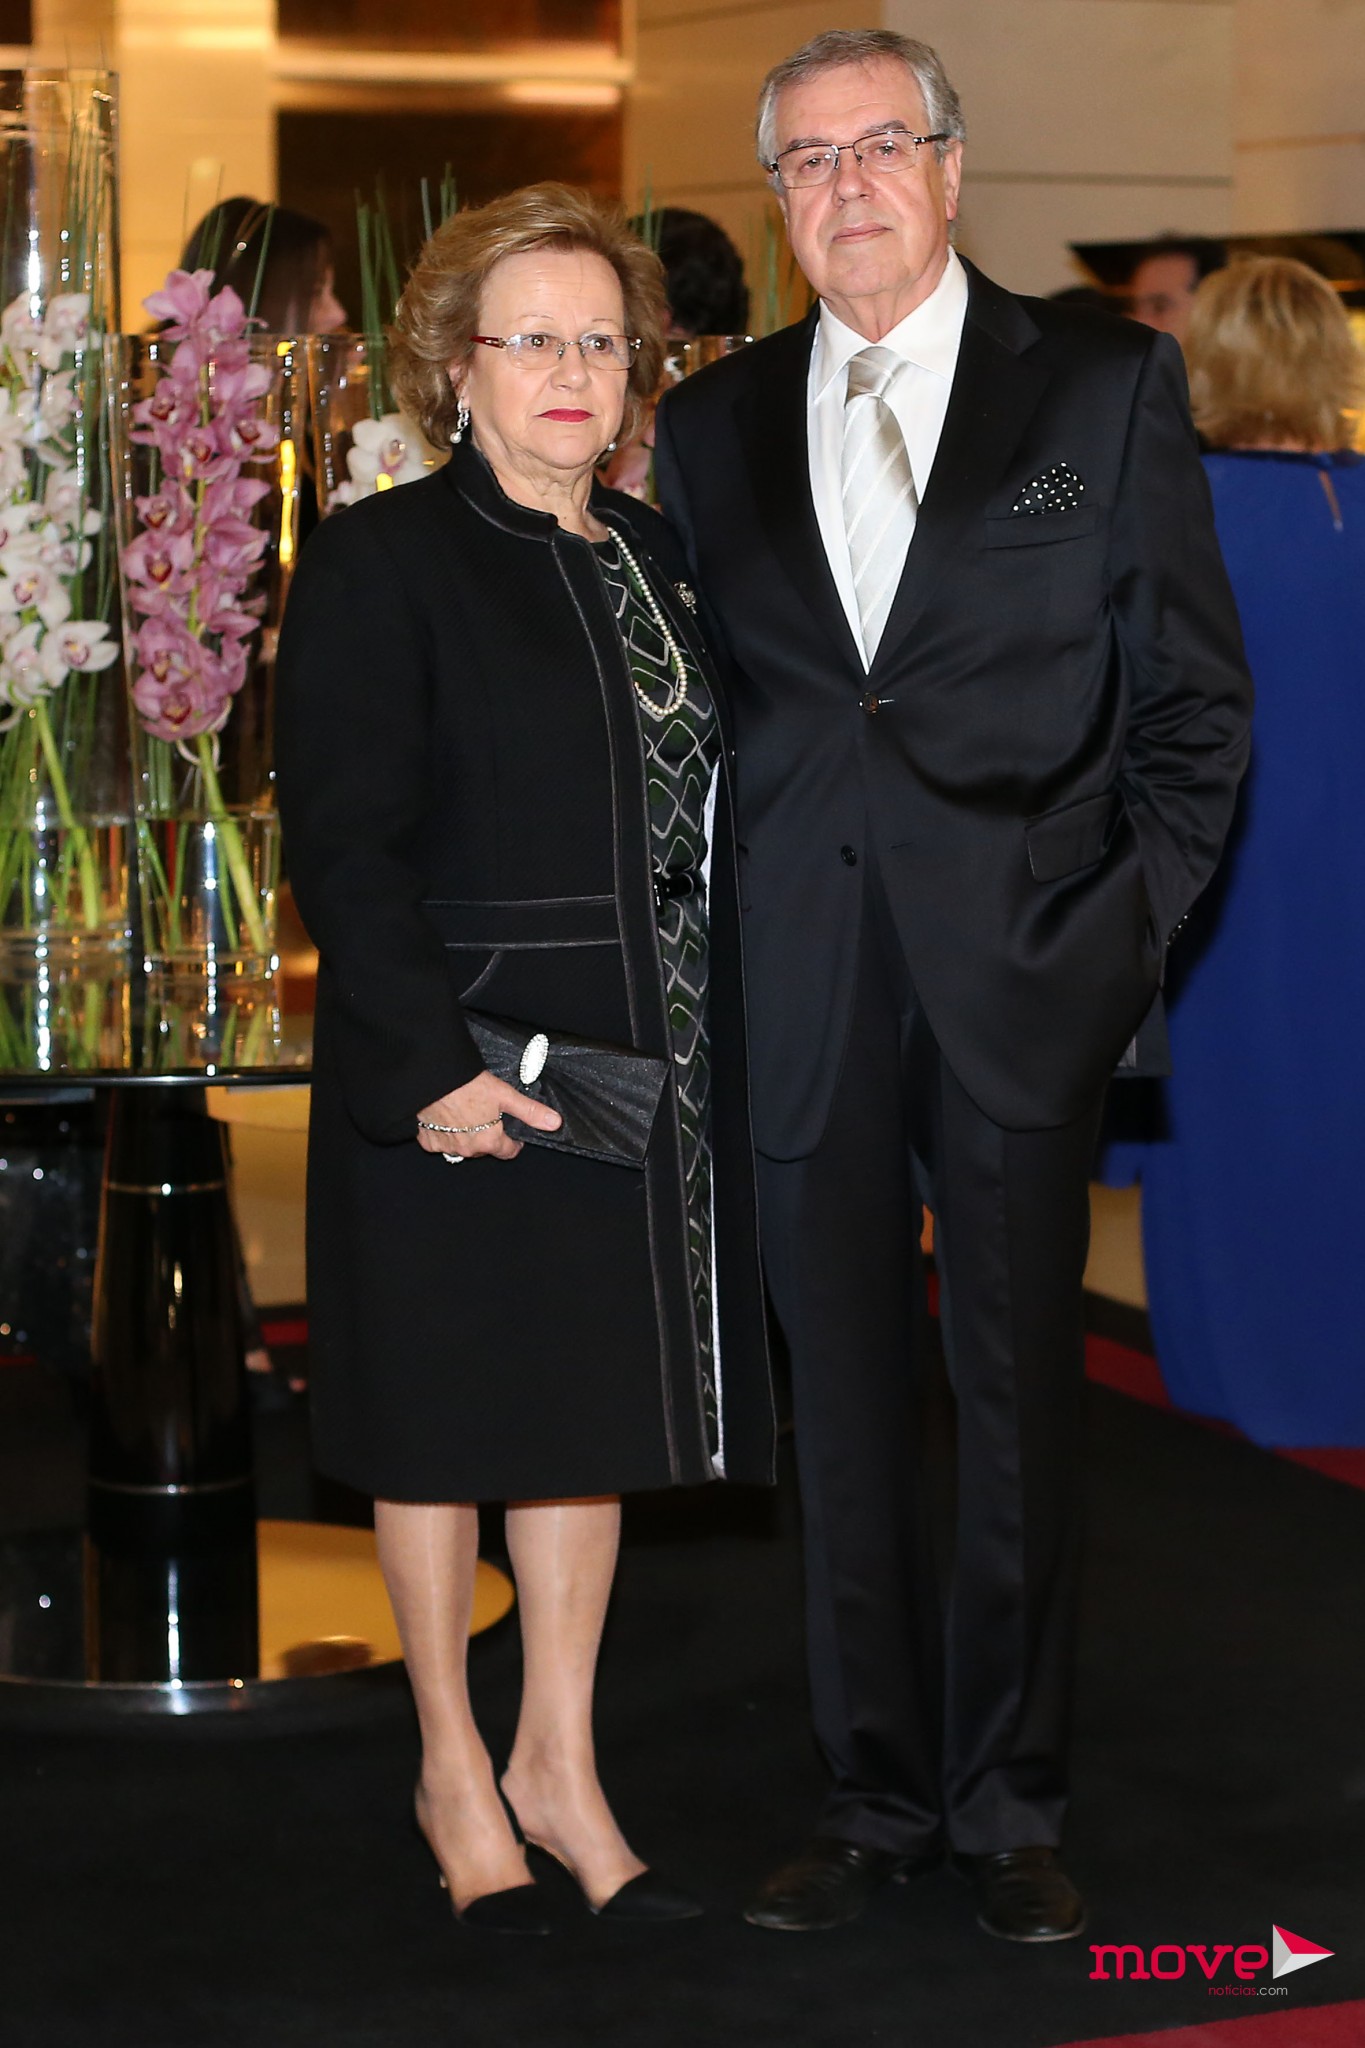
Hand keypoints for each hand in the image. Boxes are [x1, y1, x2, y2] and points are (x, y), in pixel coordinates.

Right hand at [415, 1070, 560, 1162]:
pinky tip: (446, 1118)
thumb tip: (554, 1122)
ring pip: (463, 1147)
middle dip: (489, 1136)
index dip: (513, 1142)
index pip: (507, 1152)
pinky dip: (444, 1134)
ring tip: (466, 1114)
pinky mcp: (427, 1141)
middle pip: (485, 1149)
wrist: (430, 1078)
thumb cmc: (467, 1084)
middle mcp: (467, 1150)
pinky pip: (440, 1143)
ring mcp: (446, 1147)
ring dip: (467, 1136)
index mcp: (488, 1142)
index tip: (513, 1133)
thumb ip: (529, 1111)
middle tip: (487, 1114)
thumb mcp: (504, 1095)